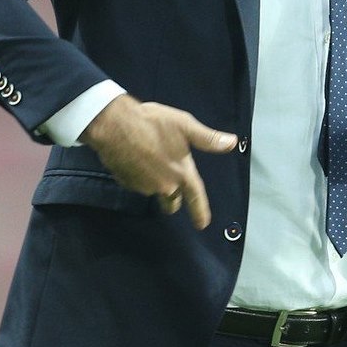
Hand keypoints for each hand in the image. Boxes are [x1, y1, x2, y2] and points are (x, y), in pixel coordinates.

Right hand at [79, 94, 236, 228]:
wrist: (115, 125)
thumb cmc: (152, 122)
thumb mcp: (184, 125)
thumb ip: (208, 139)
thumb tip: (232, 143)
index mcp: (181, 173)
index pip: (196, 197)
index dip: (200, 212)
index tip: (203, 224)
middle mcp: (164, 185)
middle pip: (173, 201)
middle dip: (174, 198)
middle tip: (173, 186)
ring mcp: (143, 186)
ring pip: (154, 191)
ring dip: (156, 183)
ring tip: (152, 160)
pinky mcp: (126, 183)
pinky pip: (137, 184)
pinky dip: (140, 176)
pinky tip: (137, 160)